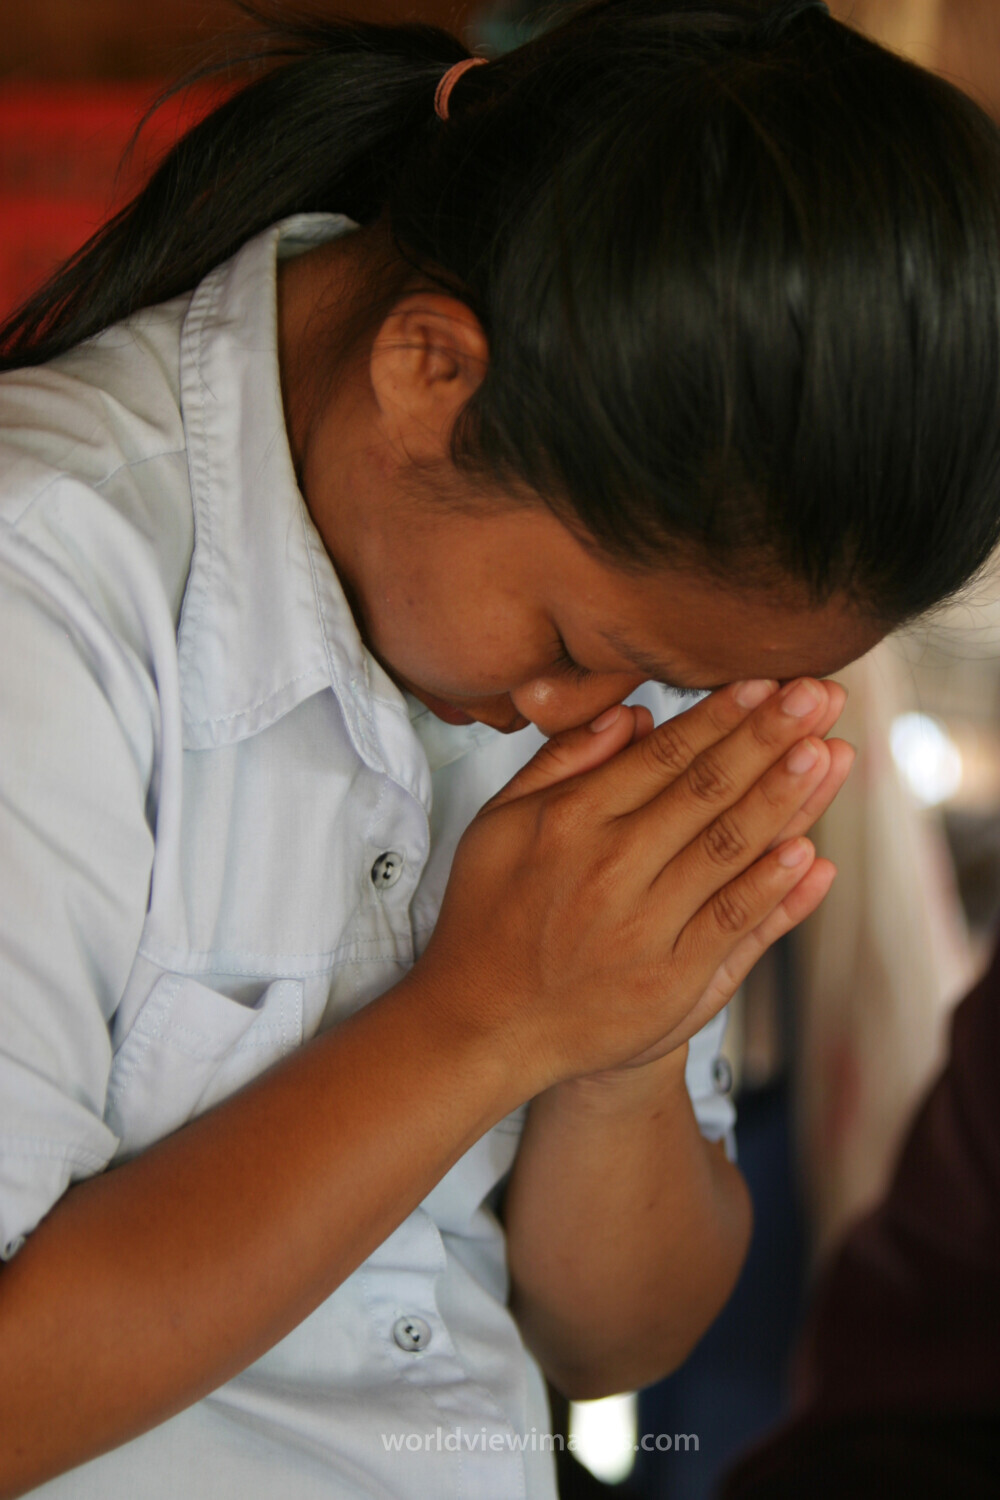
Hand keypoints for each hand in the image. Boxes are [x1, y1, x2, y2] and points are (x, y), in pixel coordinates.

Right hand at [414, 679, 849, 1094]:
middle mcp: (611, 869)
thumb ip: (562, 764)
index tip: (762, 683)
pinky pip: (733, 923)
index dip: (719, 717)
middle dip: (768, 739)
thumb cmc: (490, 914)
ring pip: (728, 850)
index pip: (663, 757)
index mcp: (571, 822)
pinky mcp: (671, 982)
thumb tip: (631, 715)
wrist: (484, 1025)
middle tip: (817, 695)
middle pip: (706, 792)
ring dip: (784, 799)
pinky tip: (809, 851)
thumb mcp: (499, 824)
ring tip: (826, 753)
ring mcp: (645, 928)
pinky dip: (774, 888)